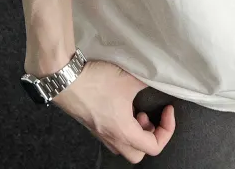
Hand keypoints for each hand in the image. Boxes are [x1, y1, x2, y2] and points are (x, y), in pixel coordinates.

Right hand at [46, 59, 175, 162]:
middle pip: (138, 154)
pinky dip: (123, 126)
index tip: (167, 109)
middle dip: (149, 137)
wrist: (67, 80)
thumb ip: (147, 84)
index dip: (167, 129)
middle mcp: (112, 139)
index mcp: (124, 133)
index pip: (154, 147)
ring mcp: (101, 134)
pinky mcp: (93, 125)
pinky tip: (121, 105)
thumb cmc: (98, 82)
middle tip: (147, 115)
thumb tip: (157, 83)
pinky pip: (113, 136)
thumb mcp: (129, 80)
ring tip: (135, 109)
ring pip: (125, 146)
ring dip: (135, 132)